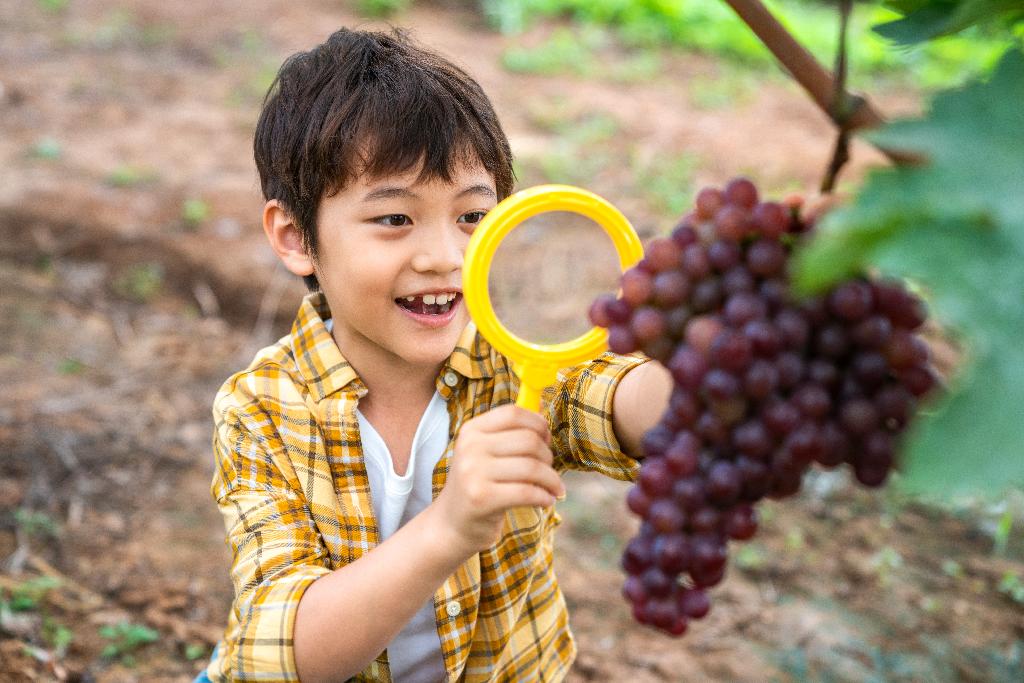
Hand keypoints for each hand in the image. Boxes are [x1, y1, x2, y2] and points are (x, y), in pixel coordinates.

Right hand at [433, 405, 564, 554]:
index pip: (513, 413)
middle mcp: (470, 447)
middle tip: (549, 472)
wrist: (452, 524)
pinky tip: (546, 501)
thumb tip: (544, 421)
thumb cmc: (479, 485)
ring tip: (554, 489)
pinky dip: (544, 497)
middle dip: (548, 457)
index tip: (547, 440)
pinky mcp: (482, 498)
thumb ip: (511, 435)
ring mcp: (473, 472)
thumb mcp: (485, 454)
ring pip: (532, 467)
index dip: (538, 424)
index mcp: (472, 430)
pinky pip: (527, 492)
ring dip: (551, 480)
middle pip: (528, 440)